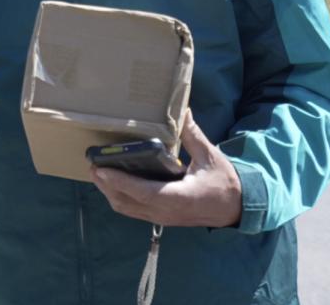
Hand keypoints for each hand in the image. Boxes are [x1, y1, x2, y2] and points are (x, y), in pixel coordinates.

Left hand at [90, 110, 242, 227]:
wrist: (236, 207)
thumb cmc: (224, 181)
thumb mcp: (209, 156)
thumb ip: (192, 135)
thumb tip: (183, 111)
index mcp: (180, 197)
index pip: (143, 192)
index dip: (120, 182)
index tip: (102, 170)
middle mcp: (168, 211)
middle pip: (128, 202)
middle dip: (107, 186)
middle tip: (93, 166)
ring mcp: (163, 217)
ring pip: (128, 209)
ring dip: (110, 193)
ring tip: (98, 174)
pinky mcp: (162, 218)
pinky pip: (134, 211)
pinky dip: (120, 198)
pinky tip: (112, 184)